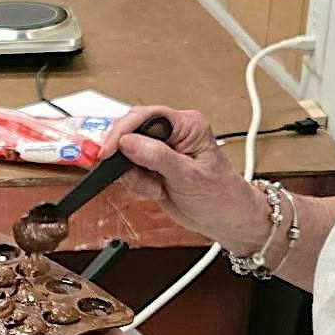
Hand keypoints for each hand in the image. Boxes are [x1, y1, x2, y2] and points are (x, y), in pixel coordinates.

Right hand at [96, 106, 268, 254]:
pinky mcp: (151, 166)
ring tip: (153, 188)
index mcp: (187, 125)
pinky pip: (128, 170)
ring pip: (125, 153)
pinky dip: (134, 184)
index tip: (110, 151)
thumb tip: (128, 141)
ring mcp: (160, 150)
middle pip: (130, 132)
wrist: (224, 220)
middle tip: (133, 177)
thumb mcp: (188, 177)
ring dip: (133, 176)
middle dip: (126, 158)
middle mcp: (172, 133)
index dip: (124, 131)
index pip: (146, 115)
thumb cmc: (220, 195)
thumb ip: (157, 157)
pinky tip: (153, 191)